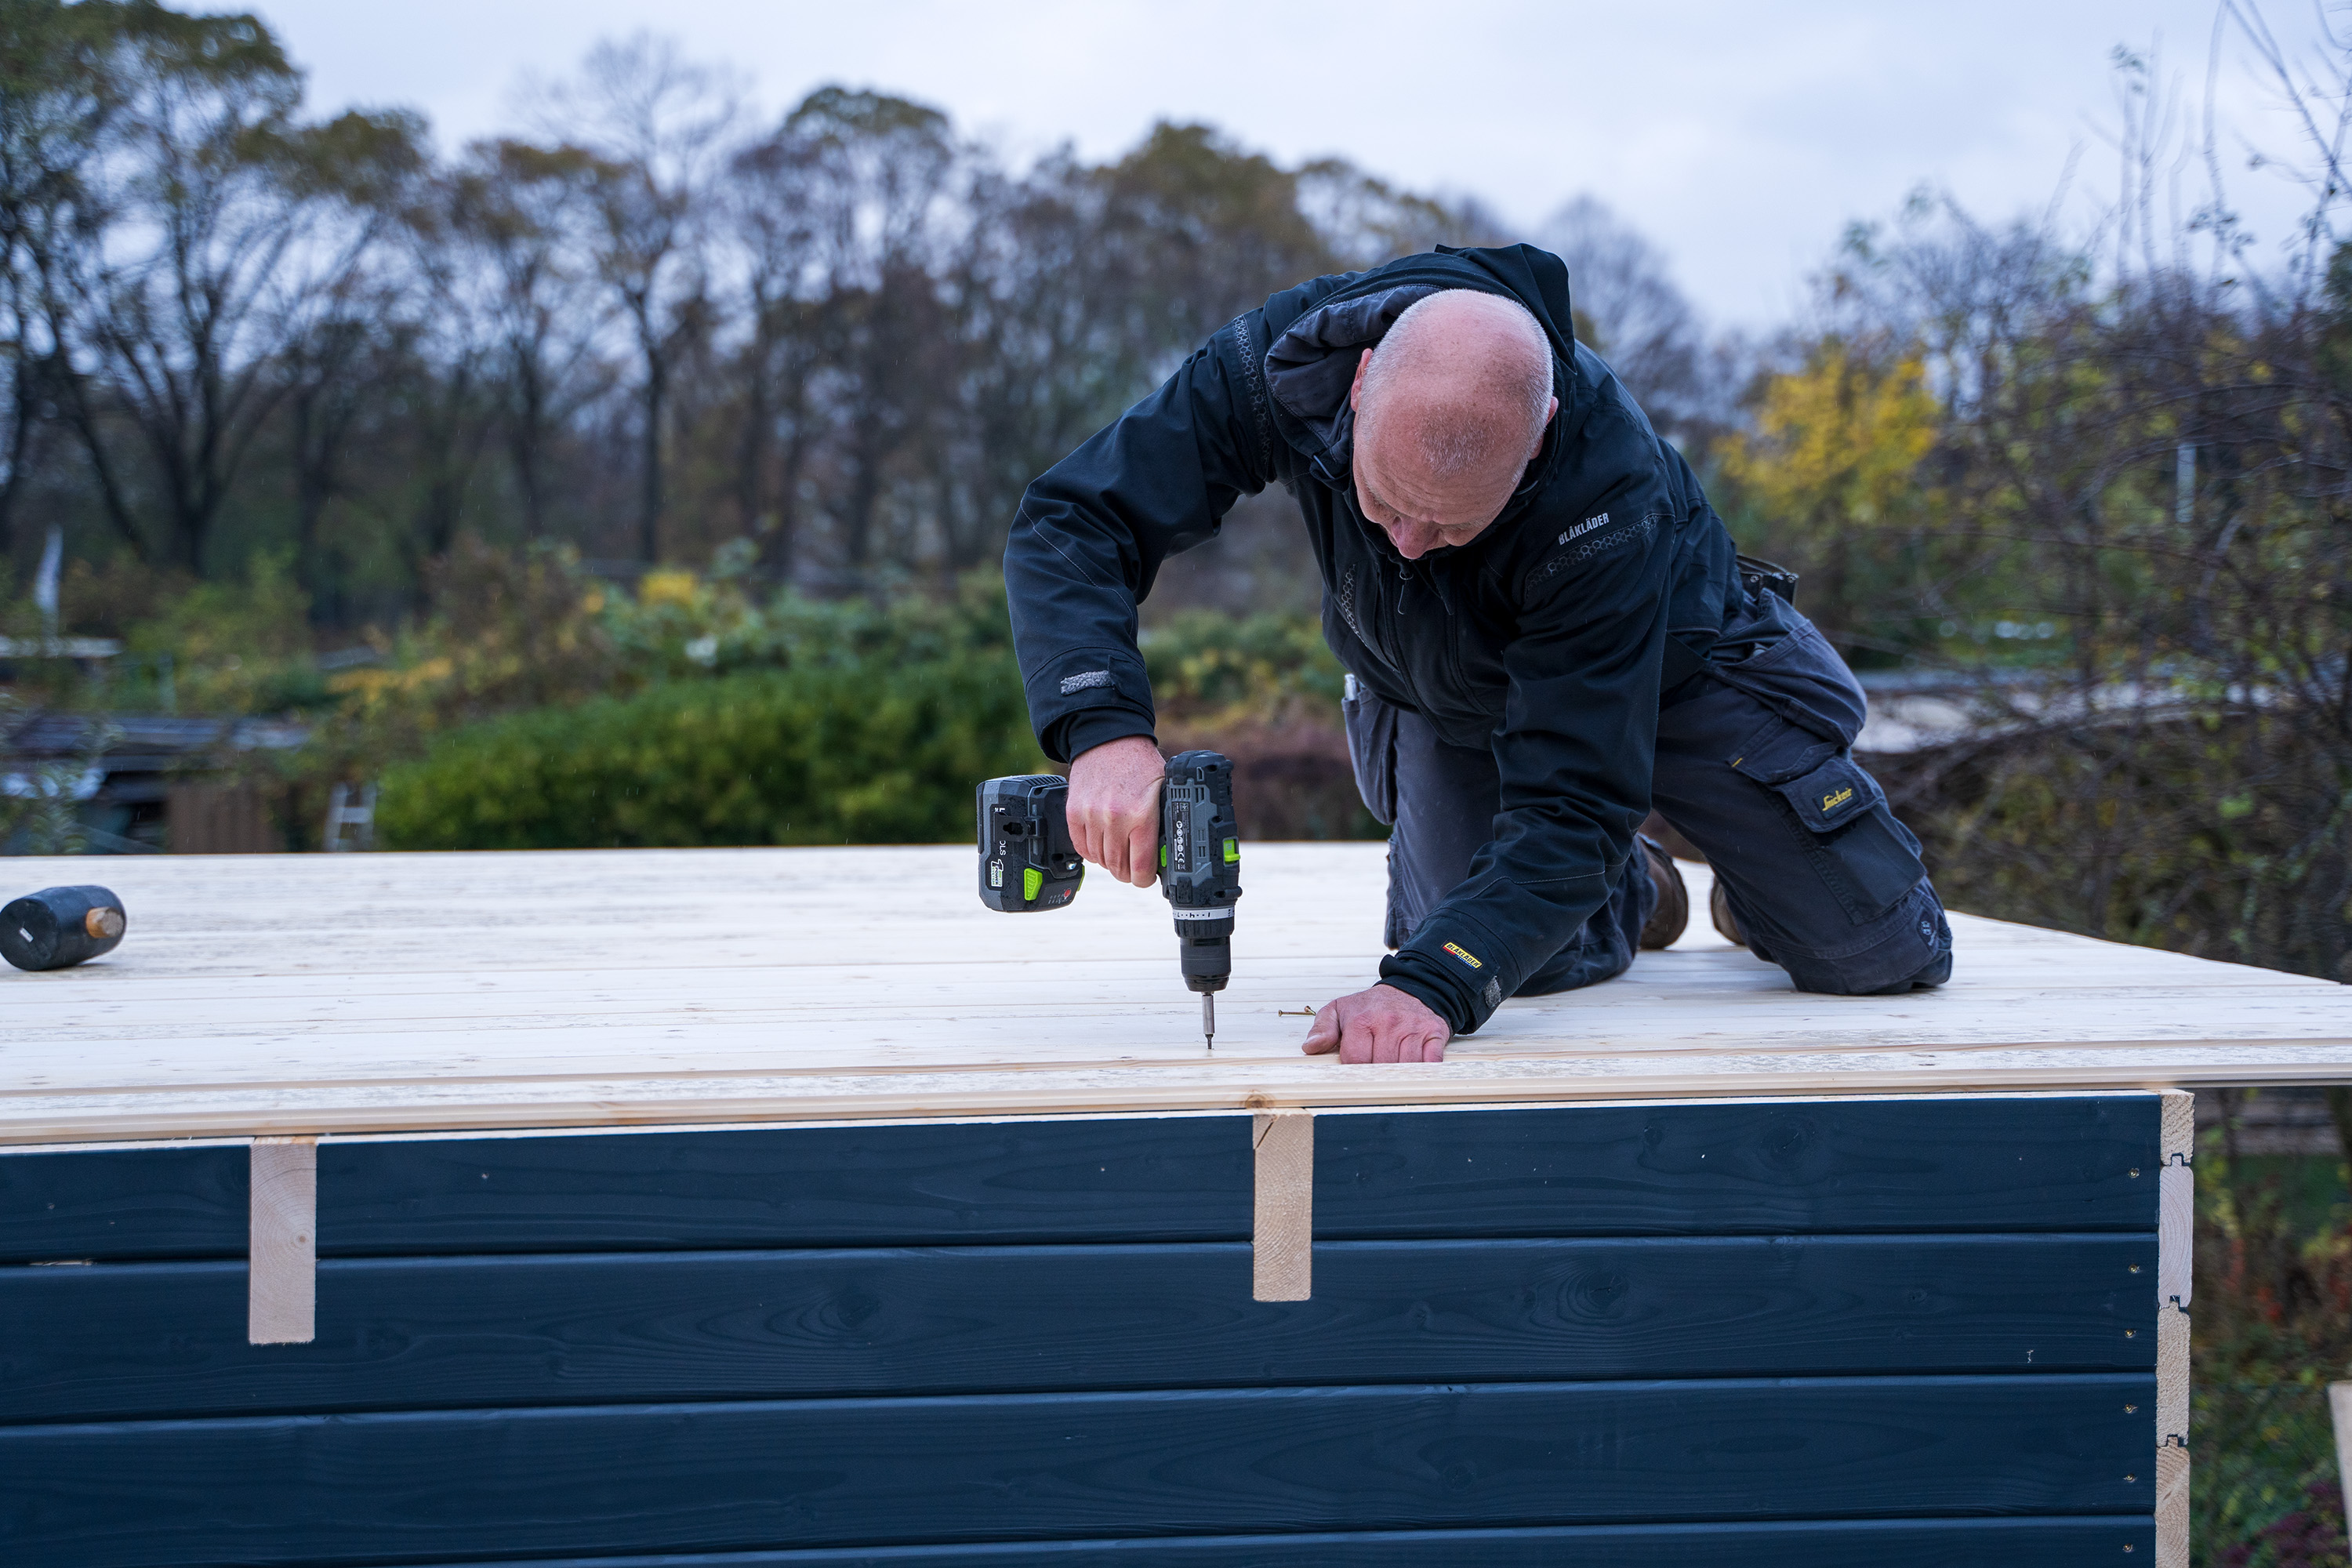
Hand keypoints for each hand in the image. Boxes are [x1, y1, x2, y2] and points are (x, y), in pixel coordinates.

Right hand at [1067, 735, 1163, 887]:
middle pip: (1118, 868)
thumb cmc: (1139, 764)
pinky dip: (1092, 852)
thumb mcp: (1165, 789)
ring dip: (1110, 862)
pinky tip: (1103, 845)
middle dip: (1128, 873)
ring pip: (1100, 860)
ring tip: (1120, 852)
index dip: (1145, 879)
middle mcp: (1114, 818)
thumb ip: (1167, 820)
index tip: (1147, 878)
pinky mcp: (1073, 813)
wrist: (1107, 739)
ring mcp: (1091, 816)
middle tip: (1135, 868)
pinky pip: (1081, 848)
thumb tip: (1172, 851)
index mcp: (1142, 814)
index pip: (1141, 867)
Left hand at [1301, 983, 1451, 1062]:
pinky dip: (1424, 1070)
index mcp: (1362, 1019)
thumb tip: (1310, 1047)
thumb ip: (1323, 1028)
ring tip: (1394, 1065)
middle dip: (1377, 1072)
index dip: (1355, 1068)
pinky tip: (1415, 1065)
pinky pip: (1431, 1063)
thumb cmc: (1373, 1005)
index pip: (1355, 1060)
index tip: (1357, 1066)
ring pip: (1405, 1068)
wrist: (1412, 988)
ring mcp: (1413, 1028)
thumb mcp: (1341, 1009)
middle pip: (1380, 1067)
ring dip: (1400, 1073)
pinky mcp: (1434, 1033)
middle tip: (1377, 1066)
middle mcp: (1388, 1022)